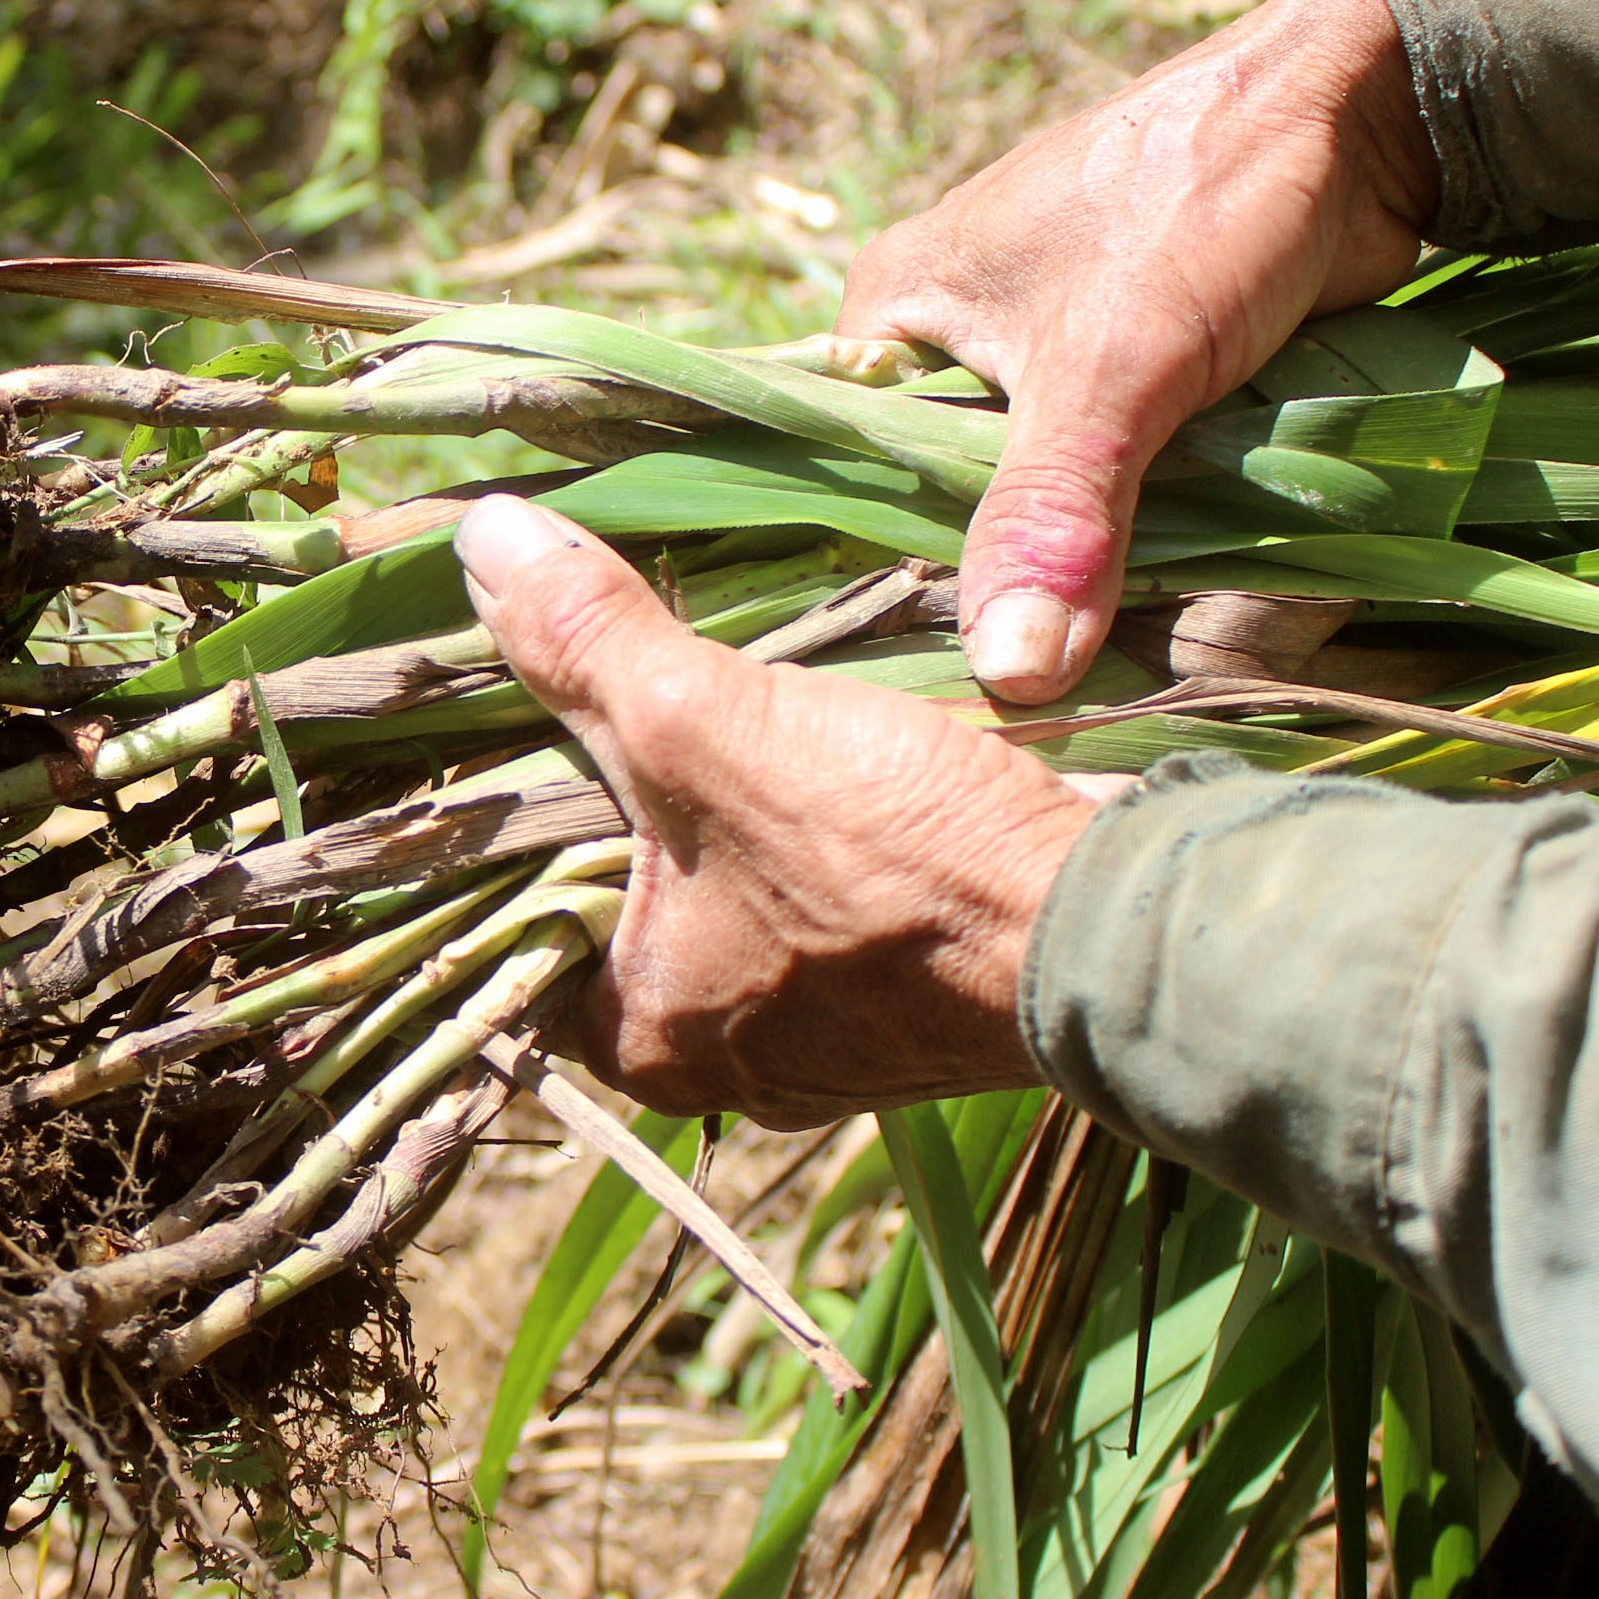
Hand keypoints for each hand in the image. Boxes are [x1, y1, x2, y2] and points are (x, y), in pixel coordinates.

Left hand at [458, 497, 1096, 1127]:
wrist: (1118, 923)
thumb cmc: (893, 857)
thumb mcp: (704, 725)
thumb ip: (588, 641)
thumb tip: (481, 539)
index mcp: (642, 1037)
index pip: (532, 911)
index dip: (524, 799)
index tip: (530, 701)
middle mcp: (726, 1059)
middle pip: (639, 889)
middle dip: (638, 783)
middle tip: (627, 668)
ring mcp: (832, 1033)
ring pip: (743, 882)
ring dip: (741, 791)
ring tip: (725, 684)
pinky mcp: (918, 992)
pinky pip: (834, 889)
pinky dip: (825, 818)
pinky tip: (826, 734)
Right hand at [837, 0, 1440, 701]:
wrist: (1365, 109)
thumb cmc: (1204, 200)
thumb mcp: (1110, 368)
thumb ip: (1052, 518)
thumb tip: (1008, 678)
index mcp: (891, 315)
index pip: (843, 476)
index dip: (880, 577)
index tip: (919, 678)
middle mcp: (945, 340)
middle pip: (943, 504)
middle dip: (996, 584)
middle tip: (1021, 690)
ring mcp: (1040, 359)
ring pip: (1035, 503)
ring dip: (1076, 568)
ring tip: (1097, 659)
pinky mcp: (1127, 377)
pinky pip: (1109, 485)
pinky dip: (1138, 532)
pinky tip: (1156, 599)